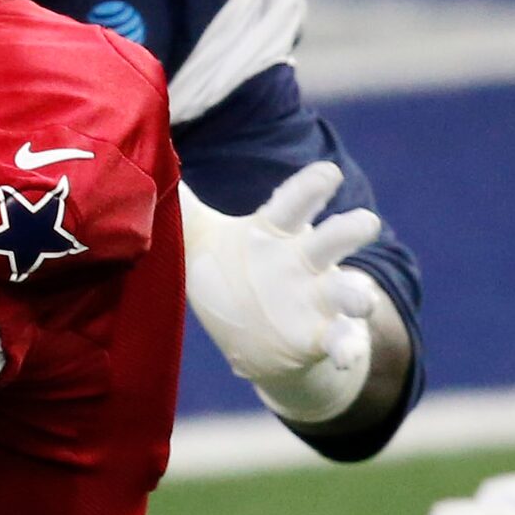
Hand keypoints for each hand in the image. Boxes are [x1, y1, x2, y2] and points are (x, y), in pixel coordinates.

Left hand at [179, 162, 382, 386]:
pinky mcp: (323, 336)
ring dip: (358, 294)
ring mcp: (318, 299)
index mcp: (276, 233)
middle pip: (333, 240)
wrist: (256, 338)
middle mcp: (303, 261)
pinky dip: (349, 348)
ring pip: (347, 289)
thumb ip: (182, 205)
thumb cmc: (231, 275)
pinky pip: (342, 340)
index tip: (329, 173)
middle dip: (351, 231)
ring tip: (363, 300)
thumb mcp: (203, 240)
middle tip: (366, 222)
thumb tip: (148, 156)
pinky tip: (347, 358)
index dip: (311, 188)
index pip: (293, 204)